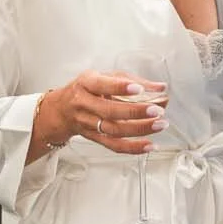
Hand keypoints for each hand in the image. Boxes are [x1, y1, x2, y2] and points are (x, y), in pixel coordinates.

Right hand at [39, 70, 166, 155]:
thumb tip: (160, 87)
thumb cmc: (88, 89)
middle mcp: (84, 104)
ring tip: (159, 124)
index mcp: (86, 83)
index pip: (102, 84)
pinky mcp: (94, 138)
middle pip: (110, 111)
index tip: (138, 88)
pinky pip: (114, 146)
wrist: (63, 109)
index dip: (120, 87)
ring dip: (140, 129)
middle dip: (136, 111)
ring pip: (114, 130)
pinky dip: (134, 147)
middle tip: (157, 110)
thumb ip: (133, 80)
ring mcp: (88, 123)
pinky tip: (149, 145)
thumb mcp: (105, 76)